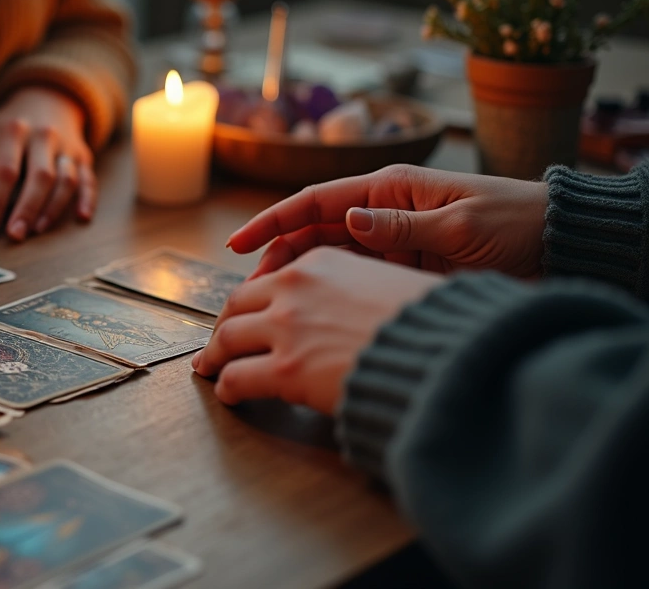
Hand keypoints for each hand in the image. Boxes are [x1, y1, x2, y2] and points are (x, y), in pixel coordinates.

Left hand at [0, 87, 94, 241]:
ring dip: (54, 207)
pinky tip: (82, 218)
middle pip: (39, 176)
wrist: (44, 100)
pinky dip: (88, 199)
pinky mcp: (83, 156)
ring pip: (66, 179)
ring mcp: (66, 146)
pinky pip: (89, 179)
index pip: (4, 171)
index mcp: (11, 131)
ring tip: (37, 231)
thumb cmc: (5, 130)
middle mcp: (43, 136)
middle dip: (27, 208)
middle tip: (15, 235)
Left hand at [192, 248, 442, 413]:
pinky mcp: (285, 368)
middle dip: (223, 327)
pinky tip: (229, 396)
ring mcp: (286, 327)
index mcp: (322, 262)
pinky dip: (226, 387)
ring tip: (211, 371)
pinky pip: (237, 377)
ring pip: (227, 339)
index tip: (244, 315)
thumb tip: (352, 309)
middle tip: (218, 345)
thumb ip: (357, 288)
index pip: (269, 279)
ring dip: (215, 358)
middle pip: (237, 305)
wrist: (446, 354)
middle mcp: (295, 287)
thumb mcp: (391, 282)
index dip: (251, 302)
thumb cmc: (434, 324)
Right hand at [227, 165, 548, 278]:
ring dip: (296, 277)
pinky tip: (308, 311)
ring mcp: (391, 240)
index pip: (315, 202)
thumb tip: (350, 222)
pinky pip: (353, 276)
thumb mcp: (463, 227)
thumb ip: (404, 227)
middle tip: (249, 293)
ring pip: (327, 257)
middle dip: (276, 257)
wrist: (561, 244)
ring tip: (268, 307)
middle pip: (312, 232)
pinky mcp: (402, 266)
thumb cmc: (518, 225)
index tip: (236, 244)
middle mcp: (383, 212)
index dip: (272, 222)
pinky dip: (327, 290)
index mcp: (391, 190)